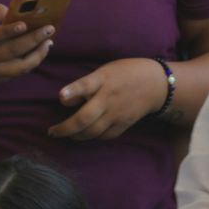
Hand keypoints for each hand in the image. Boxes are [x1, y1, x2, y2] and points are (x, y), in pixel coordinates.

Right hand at [0, 3, 52, 88]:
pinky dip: (30, 63)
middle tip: (49, 29)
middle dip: (33, 40)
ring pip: (18, 67)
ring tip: (49, 42)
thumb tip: (16, 12)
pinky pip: (16, 73)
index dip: (9, 31)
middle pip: (11, 51)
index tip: (25, 24)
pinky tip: (38, 52)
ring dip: (37, 55)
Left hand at [48, 57, 167, 140]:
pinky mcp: (125, 123)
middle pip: (85, 117)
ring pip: (93, 131)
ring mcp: (118, 113)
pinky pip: (105, 136)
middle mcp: (110, 98)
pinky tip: (85, 135)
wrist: (156, 84)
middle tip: (52, 132)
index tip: (61, 97)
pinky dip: (93, 137)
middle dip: (66, 128)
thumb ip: (84, 84)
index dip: (73, 91)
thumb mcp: (105, 71)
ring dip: (76, 136)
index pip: (86, 85)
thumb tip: (63, 100)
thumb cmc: (125, 74)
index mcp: (104, 79)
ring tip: (66, 135)